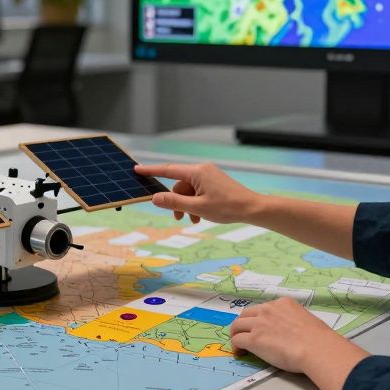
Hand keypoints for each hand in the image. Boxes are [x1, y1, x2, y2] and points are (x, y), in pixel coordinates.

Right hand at [133, 162, 261, 223]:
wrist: (252, 208)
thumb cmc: (227, 207)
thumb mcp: (197, 208)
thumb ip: (174, 203)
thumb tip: (155, 198)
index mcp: (197, 172)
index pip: (168, 170)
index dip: (151, 171)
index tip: (137, 169)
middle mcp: (202, 170)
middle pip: (178, 184)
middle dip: (175, 201)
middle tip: (178, 218)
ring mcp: (209, 175)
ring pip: (188, 190)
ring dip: (186, 205)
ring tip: (193, 220)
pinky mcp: (214, 182)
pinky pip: (197, 191)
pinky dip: (195, 203)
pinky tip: (200, 216)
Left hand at [227, 298, 338, 371]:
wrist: (316, 348)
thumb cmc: (318, 338)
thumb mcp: (305, 319)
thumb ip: (293, 320)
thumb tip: (292, 330)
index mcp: (283, 303)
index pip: (263, 308)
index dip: (258, 318)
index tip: (259, 327)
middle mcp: (268, 309)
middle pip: (246, 314)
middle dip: (243, 323)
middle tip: (243, 333)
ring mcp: (259, 324)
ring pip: (237, 325)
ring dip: (236, 333)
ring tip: (238, 344)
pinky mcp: (254, 339)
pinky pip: (237, 339)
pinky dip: (235, 346)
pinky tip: (239, 352)